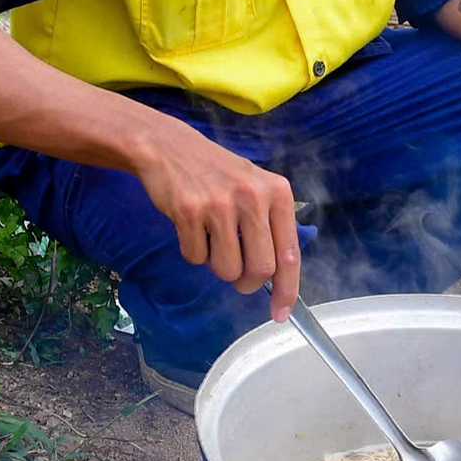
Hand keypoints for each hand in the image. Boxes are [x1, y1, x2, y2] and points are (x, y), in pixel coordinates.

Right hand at [132, 123, 302, 317]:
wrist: (170, 148)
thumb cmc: (218, 174)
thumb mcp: (256, 189)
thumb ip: (271, 227)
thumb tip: (279, 280)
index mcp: (277, 192)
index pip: (289, 253)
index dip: (287, 290)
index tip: (280, 313)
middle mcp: (253, 197)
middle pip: (260, 269)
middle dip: (247, 282)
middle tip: (237, 276)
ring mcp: (220, 204)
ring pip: (227, 270)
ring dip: (218, 266)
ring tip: (212, 239)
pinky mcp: (188, 211)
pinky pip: (195, 258)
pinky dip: (193, 252)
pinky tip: (192, 226)